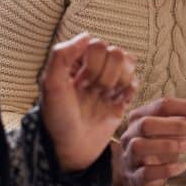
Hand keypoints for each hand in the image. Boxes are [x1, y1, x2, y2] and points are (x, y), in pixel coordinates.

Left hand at [39, 33, 137, 171]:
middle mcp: (94, 70)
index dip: (92, 64)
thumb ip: (62, 54)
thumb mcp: (50, 84)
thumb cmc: (57, 118)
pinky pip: (136, 83)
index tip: (79, 84)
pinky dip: (129, 91)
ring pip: (129, 65)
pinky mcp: (122, 99)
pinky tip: (117, 103)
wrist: (70, 149)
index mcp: (77, 62)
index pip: (98, 45)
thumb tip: (86, 35)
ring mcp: (110, 84)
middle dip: (106, 74)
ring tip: (103, 97)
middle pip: (117, 53)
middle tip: (91, 91)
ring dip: (118, 82)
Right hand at [114, 97, 185, 185]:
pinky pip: (147, 172)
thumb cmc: (157, 146)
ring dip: (168, 145)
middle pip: (146, 124)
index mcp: (140, 116)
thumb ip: (185, 119)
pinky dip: (167, 169)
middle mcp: (131, 134)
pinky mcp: (135, 176)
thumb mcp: (169, 129)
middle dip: (174, 125)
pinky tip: (182, 166)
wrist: (136, 173)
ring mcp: (130, 156)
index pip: (163, 105)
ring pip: (141, 146)